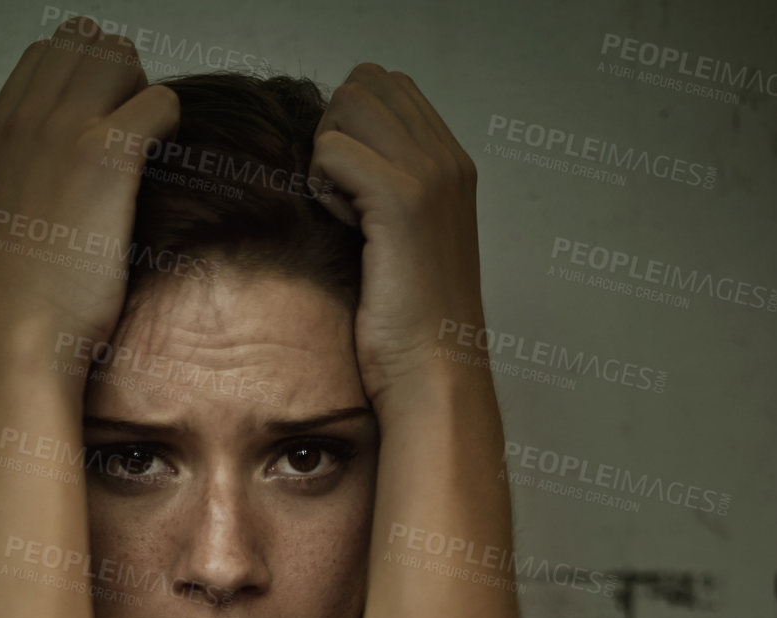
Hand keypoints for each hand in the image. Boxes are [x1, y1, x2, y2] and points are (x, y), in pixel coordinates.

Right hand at [0, 15, 179, 351]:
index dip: (83, 80)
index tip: (99, 123)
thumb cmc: (13, 303)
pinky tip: (163, 163)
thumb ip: (8, 188)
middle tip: (131, 135)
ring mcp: (65, 132)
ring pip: (122, 59)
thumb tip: (19, 189)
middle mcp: (27, 120)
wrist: (22, 335)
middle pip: (85, 45)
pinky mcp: (107, 155)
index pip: (45, 55)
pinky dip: (171, 125)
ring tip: (147, 150)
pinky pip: (160, 102)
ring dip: (143, 95)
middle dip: (118, 80)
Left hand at [309, 64, 484, 413]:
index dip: (352, 128)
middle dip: (335, 133)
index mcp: (452, 164)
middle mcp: (448, 158)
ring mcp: (430, 175)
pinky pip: (334, 151)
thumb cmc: (409, 325)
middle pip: (364, 84)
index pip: (387, 87)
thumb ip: (386, 189)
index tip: (355, 191)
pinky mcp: (403, 200)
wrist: (433, 374)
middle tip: (342, 198)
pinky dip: (324, 184)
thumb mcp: (405, 242)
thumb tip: (336, 156)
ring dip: (327, 156)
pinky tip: (344, 227)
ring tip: (344, 212)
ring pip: (347, 109)